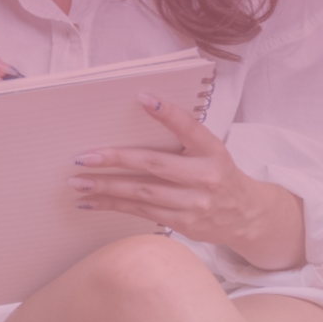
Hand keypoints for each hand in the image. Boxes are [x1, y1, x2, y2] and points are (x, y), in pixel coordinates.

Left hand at [73, 95, 306, 269]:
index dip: (166, 113)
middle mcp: (205, 177)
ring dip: (106, 187)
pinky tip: (91, 201)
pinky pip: (140, 212)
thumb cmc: (219, 174)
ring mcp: (193, 204)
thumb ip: (183, 138)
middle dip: (116, 159)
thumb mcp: (211, 151)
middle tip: (84, 157)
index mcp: (213, 151)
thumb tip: (136, 117)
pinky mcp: (182, 224)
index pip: (189, 127)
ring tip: (78, 182)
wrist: (244, 215)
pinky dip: (113, 205)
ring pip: (142, 193)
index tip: (141, 98)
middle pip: (154, 165)